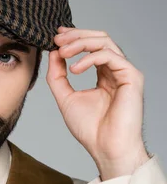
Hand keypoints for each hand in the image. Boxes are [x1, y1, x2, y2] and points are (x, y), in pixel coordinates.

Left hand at [46, 26, 149, 179]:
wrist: (106, 148)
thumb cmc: (90, 129)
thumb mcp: (65, 98)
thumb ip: (57, 76)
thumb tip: (53, 53)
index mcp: (104, 75)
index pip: (91, 47)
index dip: (74, 37)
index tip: (55, 37)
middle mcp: (116, 71)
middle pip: (99, 38)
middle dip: (76, 35)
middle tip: (57, 38)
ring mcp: (125, 72)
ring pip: (105, 42)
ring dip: (80, 43)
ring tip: (62, 52)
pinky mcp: (131, 77)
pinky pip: (109, 56)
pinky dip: (89, 58)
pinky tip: (74, 69)